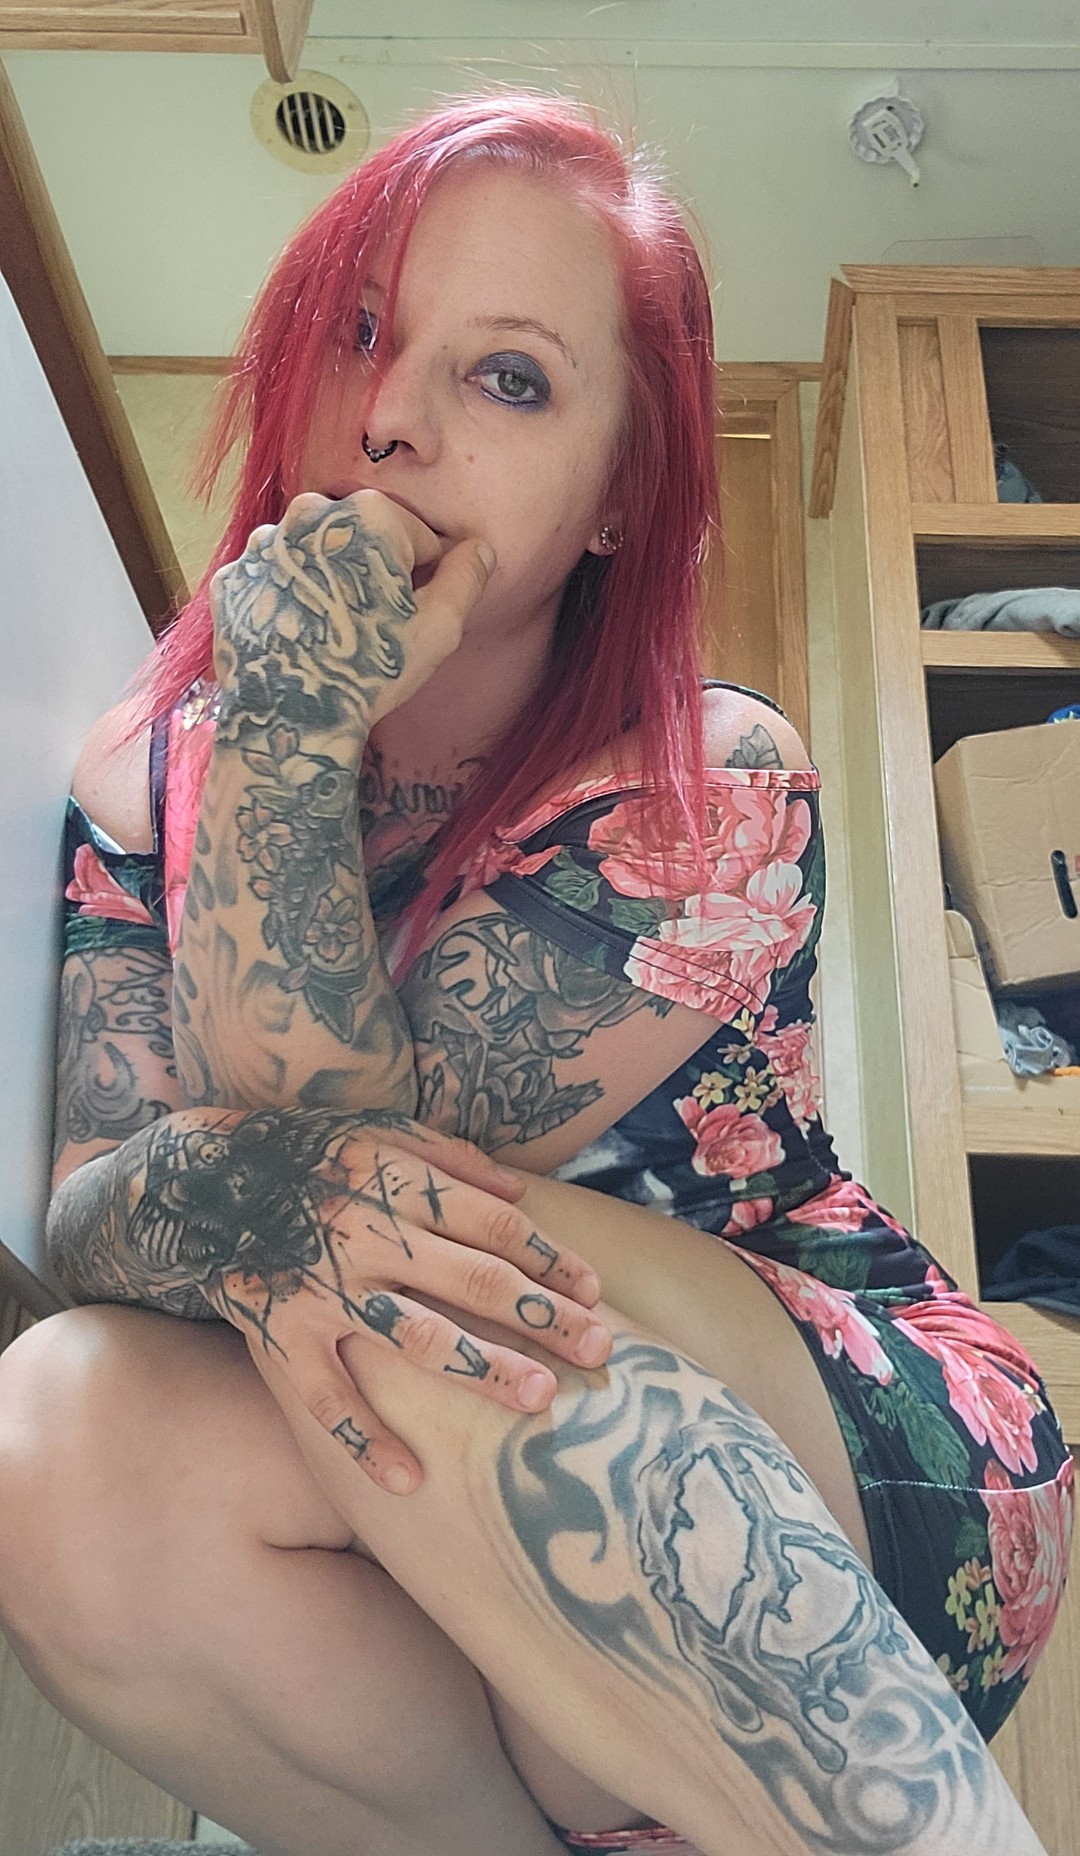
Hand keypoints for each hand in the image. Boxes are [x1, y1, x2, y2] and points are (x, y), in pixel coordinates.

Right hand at [193, 1111, 610, 1494]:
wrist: (201, 1180)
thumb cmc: (306, 1155)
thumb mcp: (378, 1133)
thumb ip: (449, 1158)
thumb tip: (520, 1193)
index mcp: (398, 1184)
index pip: (493, 1224)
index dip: (549, 1258)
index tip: (593, 1290)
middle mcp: (370, 1235)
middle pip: (474, 1280)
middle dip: (544, 1316)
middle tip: (599, 1350)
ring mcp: (326, 1289)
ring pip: (416, 1337)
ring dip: (482, 1369)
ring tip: (538, 1399)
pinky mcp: (284, 1333)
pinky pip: (327, 1396)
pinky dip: (363, 1440)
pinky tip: (406, 1480)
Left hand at [210, 490, 494, 737]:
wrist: (289, 718)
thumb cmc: (371, 671)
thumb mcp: (440, 627)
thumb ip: (467, 577)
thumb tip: (478, 549)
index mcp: (371, 515)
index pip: (417, 537)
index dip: (423, 579)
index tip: (410, 615)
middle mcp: (310, 513)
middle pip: (361, 539)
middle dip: (371, 572)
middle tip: (371, 627)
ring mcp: (263, 544)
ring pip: (314, 554)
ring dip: (327, 582)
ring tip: (331, 634)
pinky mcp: (231, 577)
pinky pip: (272, 579)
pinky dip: (286, 600)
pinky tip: (296, 636)